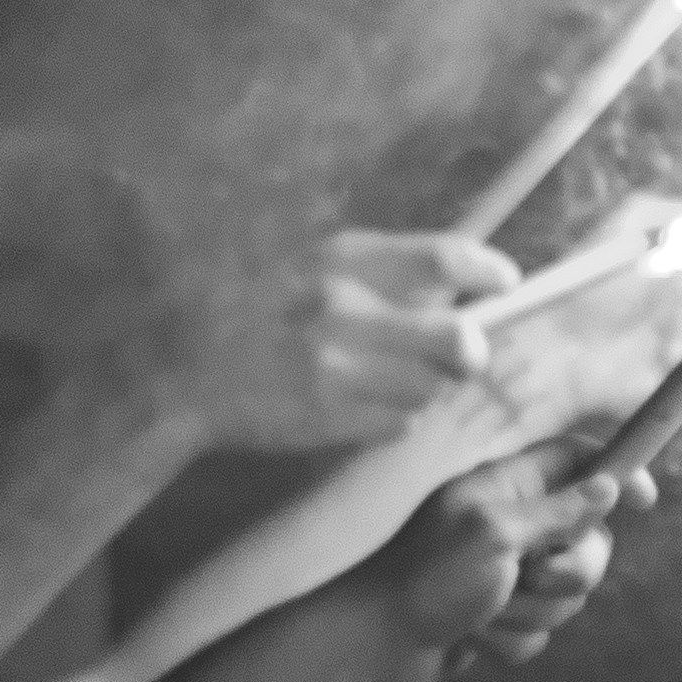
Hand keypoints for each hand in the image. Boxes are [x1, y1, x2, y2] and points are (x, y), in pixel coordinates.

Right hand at [198, 230, 506, 453]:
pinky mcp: (327, 416)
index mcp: (338, 258)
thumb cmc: (246, 312)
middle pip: (459, 338)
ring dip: (427, 389)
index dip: (488, 272)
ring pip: (431, 388)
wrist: (177, 374)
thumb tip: (453, 280)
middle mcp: (342, 308)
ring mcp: (334, 366)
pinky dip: (394, 419)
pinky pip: (399, 423)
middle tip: (465, 356)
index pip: (443, 258)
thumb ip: (371, 270)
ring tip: (397, 383)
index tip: (505, 283)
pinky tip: (364, 408)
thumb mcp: (303, 265)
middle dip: (472, 352)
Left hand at [342, 450, 633, 681]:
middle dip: (570, 572)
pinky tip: (472, 638)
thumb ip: (557, 511)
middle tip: (534, 577)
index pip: (577, 460)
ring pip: (566, 596)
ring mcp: (507, 573)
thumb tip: (608, 485)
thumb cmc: (428, 578)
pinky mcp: (500, 616)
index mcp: (508, 489)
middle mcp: (512, 525)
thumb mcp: (496, 534)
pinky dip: (510, 641)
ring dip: (531, 613)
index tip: (646, 500)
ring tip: (484, 611)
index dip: (617, 472)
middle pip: (588, 540)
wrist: (376, 644)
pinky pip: (540, 632)